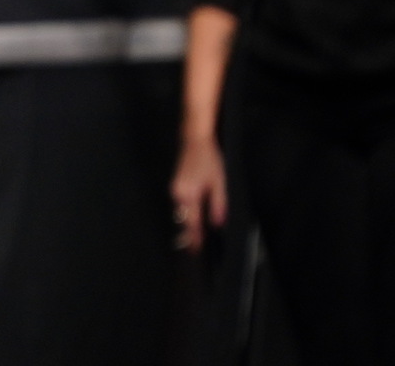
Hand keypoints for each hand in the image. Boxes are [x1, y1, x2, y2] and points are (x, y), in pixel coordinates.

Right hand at [171, 132, 226, 250]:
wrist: (195, 140)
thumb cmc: (210, 160)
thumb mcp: (219, 183)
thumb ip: (218, 205)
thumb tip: (217, 225)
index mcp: (187, 195)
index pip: (191, 223)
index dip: (194, 239)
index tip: (195, 253)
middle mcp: (177, 194)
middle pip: (184, 220)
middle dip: (190, 234)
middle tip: (197, 250)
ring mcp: (175, 190)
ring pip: (182, 213)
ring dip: (189, 224)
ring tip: (198, 239)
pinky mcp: (177, 186)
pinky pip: (182, 206)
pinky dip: (188, 215)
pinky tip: (196, 220)